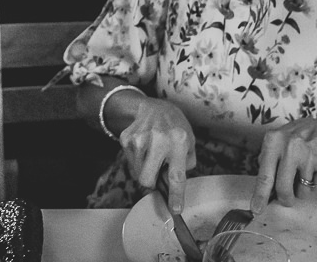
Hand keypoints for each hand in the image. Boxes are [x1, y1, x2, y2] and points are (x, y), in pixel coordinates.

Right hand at [119, 96, 195, 212]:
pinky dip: (138, 161)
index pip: (176, 175)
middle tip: (156, 175)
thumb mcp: (189, 142)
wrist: (154, 107)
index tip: (175, 210)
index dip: (175, 195)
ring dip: (145, 170)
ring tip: (152, 154)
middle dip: (151, 184)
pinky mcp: (126, 138)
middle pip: (147, 180)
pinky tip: (145, 147)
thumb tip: (172, 185)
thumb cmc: (176, 128)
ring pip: (137, 173)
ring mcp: (139, 138)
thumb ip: (184, 165)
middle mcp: (158, 139)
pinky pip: (130, 163)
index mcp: (178, 141)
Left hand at [252, 118, 316, 210]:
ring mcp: (308, 154)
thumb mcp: (275, 144)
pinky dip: (312, 184)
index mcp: (272, 141)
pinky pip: (314, 187)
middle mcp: (290, 146)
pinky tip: (312, 169)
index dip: (260, 196)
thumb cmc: (292, 141)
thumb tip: (263, 193)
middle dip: (285, 199)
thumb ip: (267, 165)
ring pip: (301, 192)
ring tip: (301, 173)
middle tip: (286, 199)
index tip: (256, 209)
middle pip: (283, 188)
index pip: (264, 175)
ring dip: (300, 190)